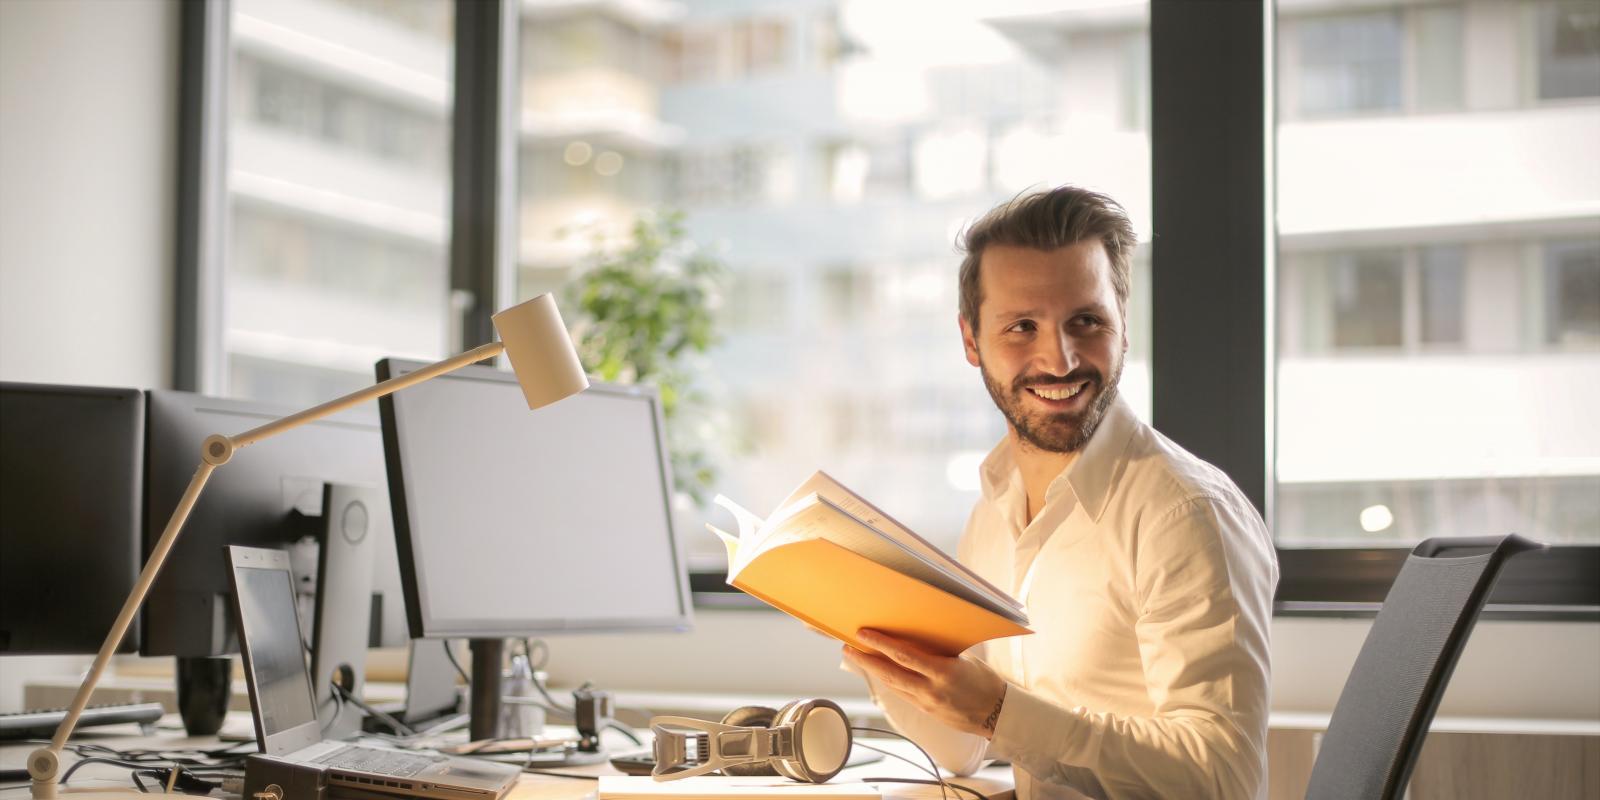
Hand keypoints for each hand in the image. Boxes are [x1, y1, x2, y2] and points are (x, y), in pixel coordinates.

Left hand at [843, 628, 1007, 738]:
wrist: (997, 714)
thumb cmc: (985, 681)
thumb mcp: (964, 659)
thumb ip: (939, 651)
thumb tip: (916, 635)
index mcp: (944, 672)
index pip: (904, 655)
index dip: (881, 644)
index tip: (864, 634)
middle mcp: (931, 690)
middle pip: (890, 673)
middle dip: (865, 660)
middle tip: (847, 647)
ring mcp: (927, 703)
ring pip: (892, 685)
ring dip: (872, 671)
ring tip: (857, 657)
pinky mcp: (925, 711)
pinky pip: (901, 693)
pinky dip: (888, 681)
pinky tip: (878, 671)